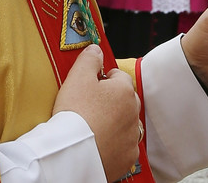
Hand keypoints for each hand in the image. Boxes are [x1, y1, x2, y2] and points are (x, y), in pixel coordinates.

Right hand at [52, 45, 139, 181]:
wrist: (73, 153)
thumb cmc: (75, 114)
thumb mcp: (77, 77)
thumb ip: (89, 59)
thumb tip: (96, 49)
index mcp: (124, 91)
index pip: (119, 76)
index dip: (103, 80)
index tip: (90, 86)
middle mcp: (133, 113)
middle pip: (125, 100)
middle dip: (111, 101)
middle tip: (89, 107)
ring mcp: (132, 137)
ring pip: (125, 124)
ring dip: (114, 124)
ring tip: (92, 127)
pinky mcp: (127, 157)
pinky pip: (123, 147)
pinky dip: (114, 145)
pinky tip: (98, 144)